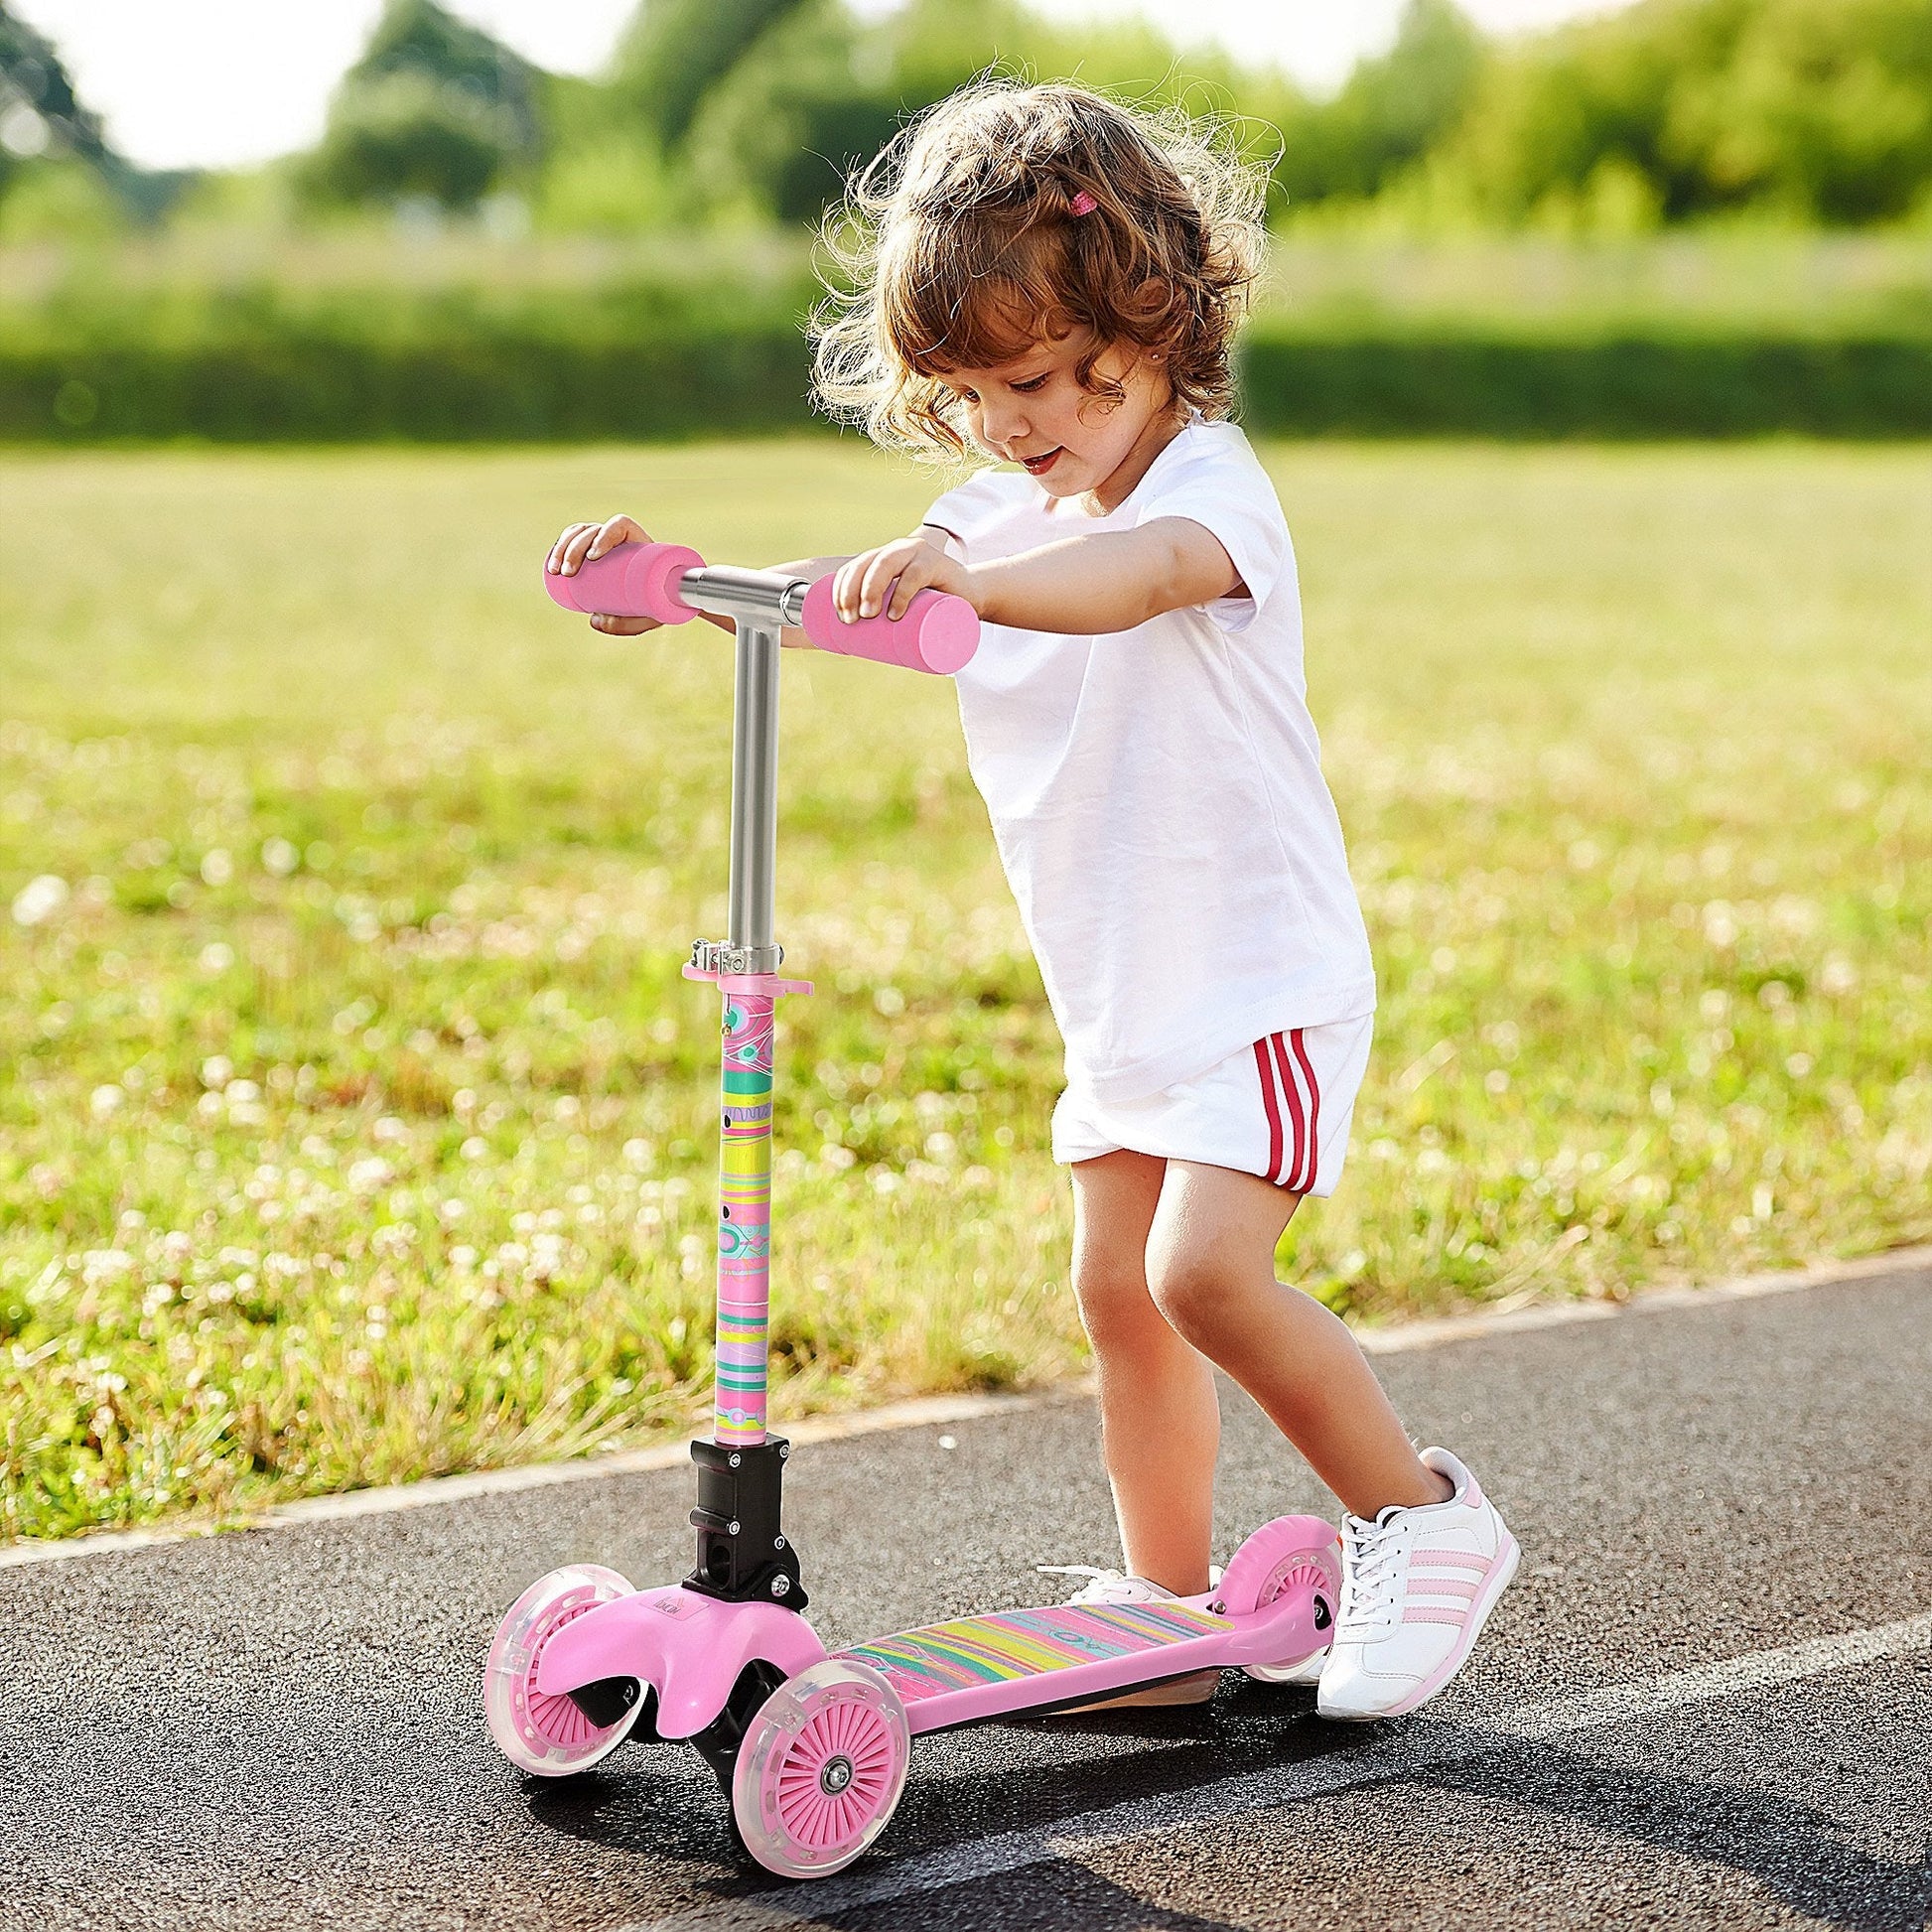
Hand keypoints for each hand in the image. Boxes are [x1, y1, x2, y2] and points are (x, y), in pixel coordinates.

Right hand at [545, 513, 657, 634]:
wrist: (660, 597)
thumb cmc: (660, 602)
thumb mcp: (653, 614)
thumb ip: (630, 623)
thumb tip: (595, 619)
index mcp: (639, 541)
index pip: (619, 525)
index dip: (604, 535)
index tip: (594, 557)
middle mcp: (619, 538)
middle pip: (593, 530)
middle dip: (575, 548)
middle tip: (569, 573)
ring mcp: (603, 542)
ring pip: (578, 534)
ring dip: (562, 549)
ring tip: (556, 573)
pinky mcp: (590, 551)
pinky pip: (571, 541)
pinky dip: (559, 550)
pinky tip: (552, 566)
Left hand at [832, 535, 974, 623]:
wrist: (972, 596)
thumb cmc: (932, 606)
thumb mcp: (904, 607)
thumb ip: (885, 619)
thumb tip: (853, 648)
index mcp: (884, 558)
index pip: (853, 567)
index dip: (840, 587)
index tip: (838, 615)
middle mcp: (897, 550)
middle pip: (865, 564)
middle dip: (850, 591)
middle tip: (851, 620)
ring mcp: (917, 554)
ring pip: (885, 564)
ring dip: (870, 588)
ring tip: (868, 615)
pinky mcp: (937, 564)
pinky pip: (915, 575)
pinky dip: (902, 593)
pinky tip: (894, 612)